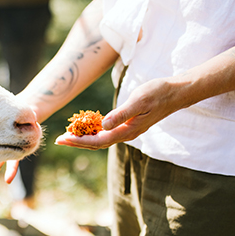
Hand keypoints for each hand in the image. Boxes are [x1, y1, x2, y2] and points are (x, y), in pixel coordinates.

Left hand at [55, 77, 184, 149]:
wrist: (176, 92)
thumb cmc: (158, 93)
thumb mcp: (138, 101)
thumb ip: (121, 114)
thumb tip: (104, 125)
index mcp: (127, 131)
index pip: (98, 140)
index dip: (79, 141)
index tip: (63, 139)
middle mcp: (127, 134)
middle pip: (97, 143)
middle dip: (77, 142)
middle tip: (58, 140)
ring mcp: (128, 130)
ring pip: (101, 139)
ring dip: (84, 138)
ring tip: (67, 135)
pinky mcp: (129, 124)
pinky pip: (108, 132)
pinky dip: (94, 131)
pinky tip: (85, 127)